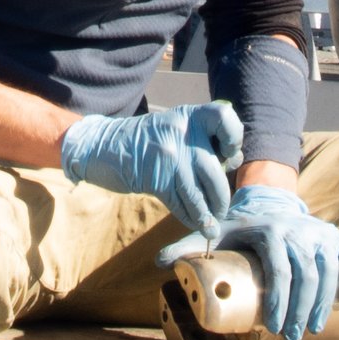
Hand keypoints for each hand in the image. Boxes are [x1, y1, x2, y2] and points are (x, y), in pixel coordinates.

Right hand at [61, 101, 243, 235]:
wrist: (103, 145)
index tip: (227, 154)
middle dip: (221, 196)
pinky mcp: (156, 178)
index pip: (225, 117)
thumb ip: (204, 139)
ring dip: (208, 213)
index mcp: (190, 115)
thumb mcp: (175, 128)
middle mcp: (182, 131)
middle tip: (221, 208)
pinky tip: (194, 222)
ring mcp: (169, 155)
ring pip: (200, 192)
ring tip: (211, 225)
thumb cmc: (146, 141)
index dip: (233, 138)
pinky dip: (191, 217)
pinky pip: (181, 203)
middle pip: (215, 169)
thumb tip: (235, 161)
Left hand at [163, 181, 338, 339]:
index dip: (277, 300)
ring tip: (311, 329)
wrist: (272, 204)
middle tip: (291, 336)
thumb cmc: (241, 229)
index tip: (272, 327)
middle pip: (305, 275)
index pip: (278, 270)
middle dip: (299, 309)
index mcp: (270, 231)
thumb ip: (189, 245)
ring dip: (322, 302)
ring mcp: (321, 234)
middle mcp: (299, 230)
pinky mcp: (337, 239)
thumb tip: (158, 263)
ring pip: (328, 270)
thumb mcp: (217, 232)